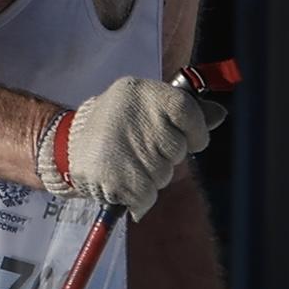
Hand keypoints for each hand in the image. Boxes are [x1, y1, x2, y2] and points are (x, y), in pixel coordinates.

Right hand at [39, 75, 221, 218]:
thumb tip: (221, 115)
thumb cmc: (119, 125)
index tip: (191, 139)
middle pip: (177, 148)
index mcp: (143, 92)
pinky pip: (147, 195)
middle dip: (167, 157)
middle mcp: (133, 115)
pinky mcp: (115, 176)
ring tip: (128, 163)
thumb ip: (188, 112)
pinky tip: (123, 181)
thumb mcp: (149, 108)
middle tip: (143, 150)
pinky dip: (140, 197)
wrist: (68, 146)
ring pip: (163, 174)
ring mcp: (123, 145)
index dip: (196, 132)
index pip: (188, 112)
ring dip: (152, 177)